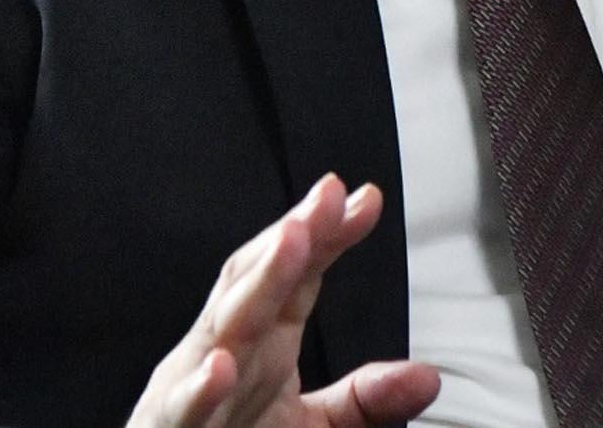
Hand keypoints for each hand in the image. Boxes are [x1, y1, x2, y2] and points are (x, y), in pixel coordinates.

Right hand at [130, 175, 441, 427]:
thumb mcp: (314, 424)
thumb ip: (364, 399)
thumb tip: (428, 376)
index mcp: (264, 338)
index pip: (299, 275)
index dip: (330, 235)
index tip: (366, 200)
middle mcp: (229, 348)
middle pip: (260, 280)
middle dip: (293, 236)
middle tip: (327, 197)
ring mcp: (196, 382)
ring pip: (224, 325)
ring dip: (257, 282)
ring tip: (292, 240)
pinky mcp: (174, 425)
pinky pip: (185, 405)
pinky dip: (199, 386)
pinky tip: (221, 366)